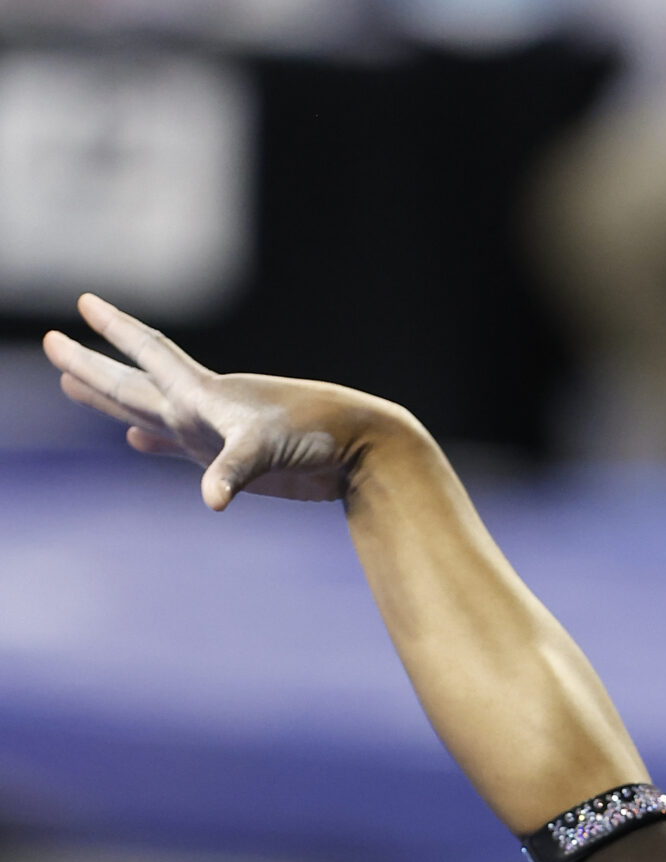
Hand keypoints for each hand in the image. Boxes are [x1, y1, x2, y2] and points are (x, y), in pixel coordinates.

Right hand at [41, 293, 399, 510]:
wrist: (360, 449)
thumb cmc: (319, 436)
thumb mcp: (270, 450)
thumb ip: (236, 470)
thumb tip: (211, 499)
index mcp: (206, 394)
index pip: (151, 353)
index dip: (118, 331)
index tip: (84, 302)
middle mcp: (203, 409)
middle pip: (133, 383)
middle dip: (92, 367)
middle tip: (50, 343)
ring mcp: (215, 434)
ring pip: (149, 412)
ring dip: (112, 403)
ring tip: (74, 386)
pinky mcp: (233, 462)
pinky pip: (182, 450)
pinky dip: (157, 444)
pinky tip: (138, 442)